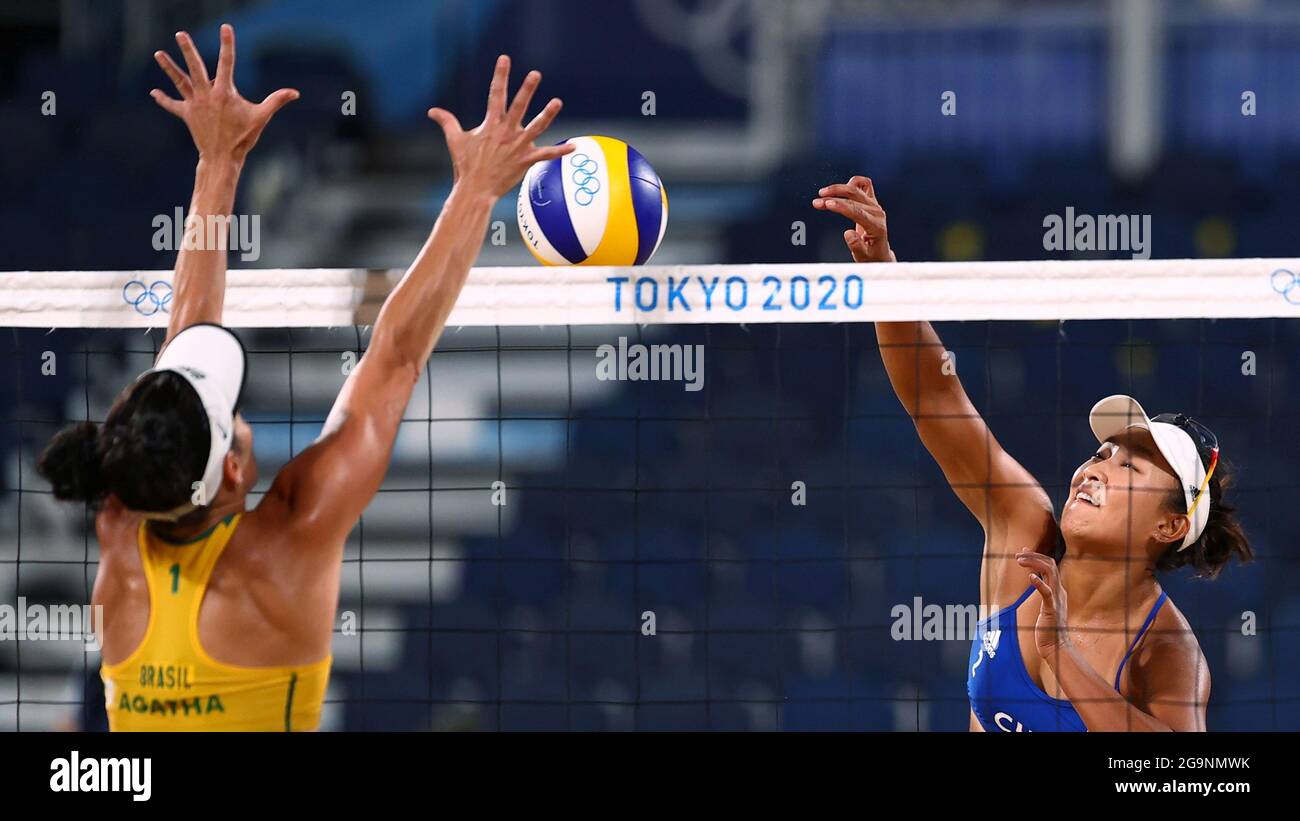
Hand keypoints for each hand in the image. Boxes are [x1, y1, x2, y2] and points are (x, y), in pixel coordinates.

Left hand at [151, 24, 297, 162]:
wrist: (222, 157)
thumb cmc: (243, 137)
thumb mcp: (261, 117)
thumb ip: (276, 101)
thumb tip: (295, 93)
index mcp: (224, 93)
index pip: (227, 62)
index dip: (227, 44)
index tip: (226, 28)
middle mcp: (207, 95)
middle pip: (195, 68)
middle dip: (188, 50)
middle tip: (181, 34)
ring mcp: (195, 104)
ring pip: (180, 82)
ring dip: (169, 68)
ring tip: (158, 54)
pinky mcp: (187, 115)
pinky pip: (174, 105)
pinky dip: (164, 100)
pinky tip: (154, 93)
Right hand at [427, 55, 572, 199]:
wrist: (475, 191)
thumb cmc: (465, 166)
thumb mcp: (455, 141)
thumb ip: (447, 122)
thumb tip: (432, 111)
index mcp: (491, 124)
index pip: (495, 94)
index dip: (500, 75)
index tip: (504, 59)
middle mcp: (506, 132)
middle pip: (518, 106)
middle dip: (527, 89)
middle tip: (536, 74)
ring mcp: (518, 146)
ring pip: (536, 127)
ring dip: (548, 114)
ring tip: (558, 102)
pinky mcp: (526, 161)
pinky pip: (546, 155)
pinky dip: (560, 152)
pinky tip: (574, 146)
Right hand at [812, 176, 894, 262]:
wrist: (879, 252)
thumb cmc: (870, 256)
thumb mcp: (862, 256)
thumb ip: (856, 246)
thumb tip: (848, 233)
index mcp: (876, 226)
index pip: (857, 212)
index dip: (840, 206)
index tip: (827, 204)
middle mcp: (877, 212)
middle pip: (854, 198)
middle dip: (833, 198)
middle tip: (817, 202)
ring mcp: (875, 205)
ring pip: (857, 189)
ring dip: (838, 189)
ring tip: (822, 193)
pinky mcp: (872, 201)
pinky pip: (864, 184)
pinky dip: (852, 182)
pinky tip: (840, 189)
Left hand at [1016, 549, 1071, 661]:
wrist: (1056, 646)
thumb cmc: (1048, 626)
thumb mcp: (1046, 604)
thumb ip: (1043, 590)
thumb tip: (1036, 578)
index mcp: (1057, 589)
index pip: (1050, 565)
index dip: (1036, 556)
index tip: (1023, 550)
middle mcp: (1059, 591)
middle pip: (1051, 564)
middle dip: (1034, 556)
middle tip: (1017, 555)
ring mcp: (1057, 599)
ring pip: (1050, 572)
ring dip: (1034, 563)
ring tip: (1019, 561)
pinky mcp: (1052, 609)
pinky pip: (1047, 593)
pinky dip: (1040, 583)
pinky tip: (1030, 577)